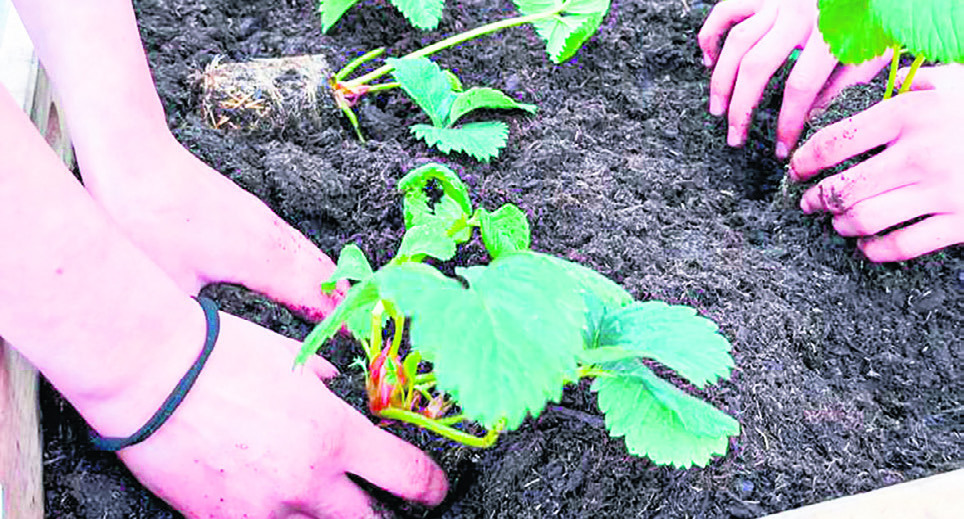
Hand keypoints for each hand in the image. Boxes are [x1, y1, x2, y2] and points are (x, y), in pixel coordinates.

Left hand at [80, 137, 343, 320]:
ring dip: (330, 279)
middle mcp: (270, 238)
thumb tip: (208, 349)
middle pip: (321, 272)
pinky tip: (309, 268)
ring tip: (347, 301)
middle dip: (342, 300)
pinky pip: (295, 242)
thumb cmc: (144, 219)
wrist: (135, 156)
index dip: (331, 318)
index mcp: (257, 259)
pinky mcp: (250, 209)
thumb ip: (197, 321)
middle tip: (362, 325)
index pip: (309, 295)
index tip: (351, 337)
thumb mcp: (168, 285)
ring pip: (309, 253)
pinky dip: (312, 261)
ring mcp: (262, 220)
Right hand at [84, 312, 447, 517]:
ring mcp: (268, 509)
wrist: (152, 377)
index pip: (408, 477)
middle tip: (382, 504)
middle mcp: (310, 481)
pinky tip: (271, 497)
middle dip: (384, 515)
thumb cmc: (222, 358)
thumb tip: (346, 396)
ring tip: (318, 497)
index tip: (434, 489)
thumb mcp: (295, 362)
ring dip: (329, 516)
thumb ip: (330, 389)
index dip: (431, 487)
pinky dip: (278, 516)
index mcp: (336, 435)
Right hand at [697, 0, 889, 157]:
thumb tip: (814, 118)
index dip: (787, 122)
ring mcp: (775, 1)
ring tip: (717, 110)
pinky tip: (709, 62)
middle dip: (741, 109)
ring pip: (735, 44)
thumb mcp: (872, 49)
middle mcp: (798, 13)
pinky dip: (709, 37)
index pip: (800, 86)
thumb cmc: (875, 12)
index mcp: (829, 31)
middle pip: (756, 68)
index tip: (781, 149)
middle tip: (735, 137)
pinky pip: (724, 12)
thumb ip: (846, 84)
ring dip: (721, 81)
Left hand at [789, 65, 963, 261]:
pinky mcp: (960, 223)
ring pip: (862, 219)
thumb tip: (855, 92)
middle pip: (841, 187)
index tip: (796, 169)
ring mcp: (940, 191)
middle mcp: (920, 153)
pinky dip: (874, 249)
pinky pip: (900, 246)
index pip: (834, 141)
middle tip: (808, 201)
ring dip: (840, 224)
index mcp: (910, 112)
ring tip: (837, 220)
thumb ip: (904, 83)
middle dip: (815, 198)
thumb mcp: (951, 81)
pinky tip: (867, 244)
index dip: (804, 160)